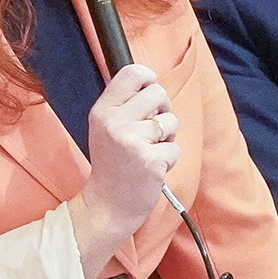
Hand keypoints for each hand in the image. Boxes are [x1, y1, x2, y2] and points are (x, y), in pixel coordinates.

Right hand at [69, 63, 179, 278]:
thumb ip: (124, 105)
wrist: (107, 205)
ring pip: (171, 121)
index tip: (149, 94)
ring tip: (150, 151)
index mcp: (103, 111)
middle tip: (152, 130)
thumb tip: (151, 80)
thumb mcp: (105, 128)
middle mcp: (115, 122)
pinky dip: (169, 159)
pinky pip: (175, 147)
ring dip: (167, 137)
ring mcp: (133, 142)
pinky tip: (152, 169)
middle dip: (163, 110)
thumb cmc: (112, 165)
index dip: (148, 78)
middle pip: (158, 92)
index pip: (132, 72)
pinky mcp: (151, 161)